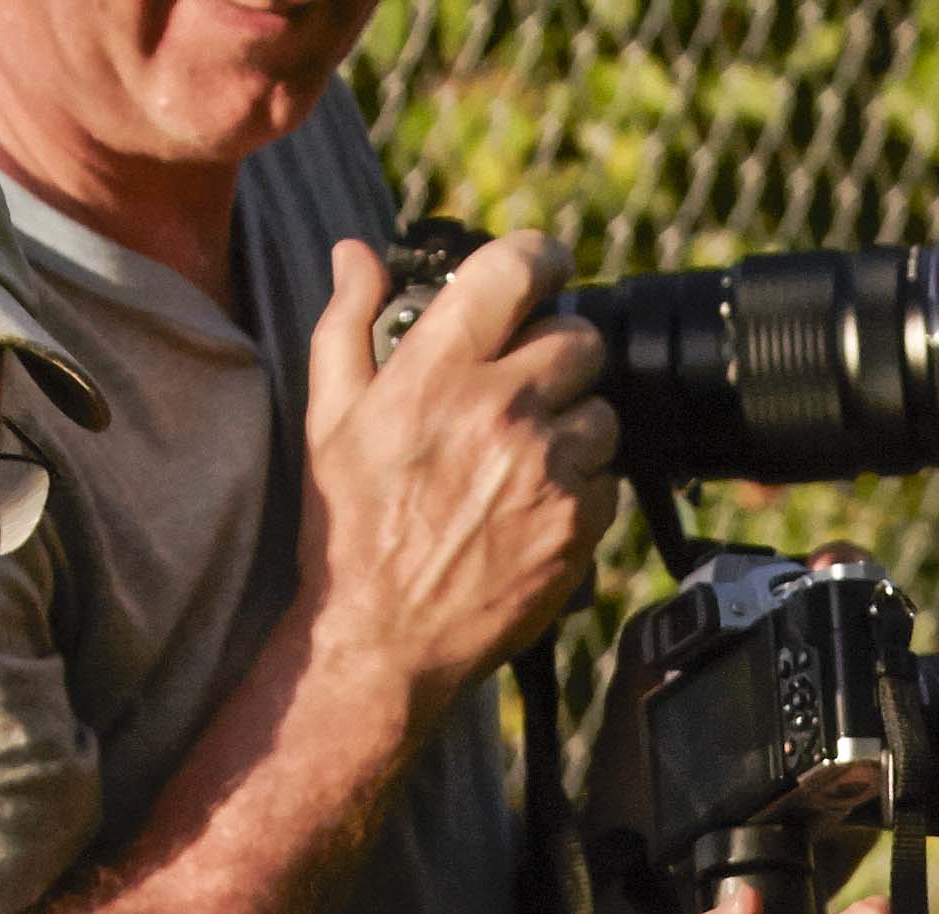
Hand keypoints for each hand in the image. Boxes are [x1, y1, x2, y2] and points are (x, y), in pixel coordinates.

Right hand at [301, 232, 620, 717]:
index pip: (518, 269)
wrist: (384, 634)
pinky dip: (583, 488)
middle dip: (560, 353)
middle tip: (532, 381)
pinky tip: (535, 505)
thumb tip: (357, 254)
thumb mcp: (329, 415)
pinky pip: (608, 479)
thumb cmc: (350, 524)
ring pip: (602, 410)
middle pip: (580, 338)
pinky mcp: (577, 523)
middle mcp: (501, 409)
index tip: (546, 266)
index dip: (542, 257)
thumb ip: (346, 322)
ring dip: (576, 425)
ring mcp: (547, 468)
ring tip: (528, 456)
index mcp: (439, 370)